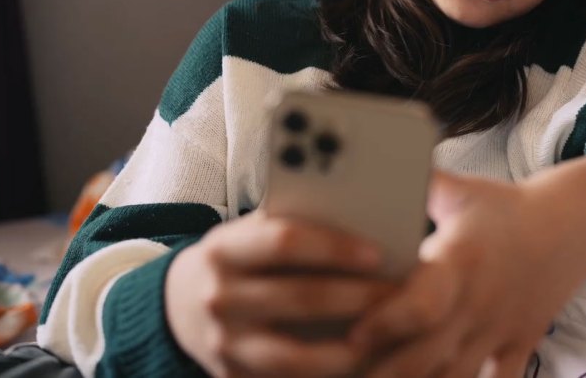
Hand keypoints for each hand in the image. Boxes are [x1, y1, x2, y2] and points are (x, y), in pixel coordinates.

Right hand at [165, 210, 396, 376]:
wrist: (183, 306)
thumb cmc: (242, 258)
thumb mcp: (252, 233)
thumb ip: (295, 226)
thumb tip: (368, 224)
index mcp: (224, 249)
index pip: (286, 242)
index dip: (335, 248)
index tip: (379, 254)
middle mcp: (219, 298)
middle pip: (301, 299)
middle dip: (359, 298)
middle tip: (402, 295)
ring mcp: (225, 346)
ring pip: (298, 357)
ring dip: (351, 349)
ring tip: (390, 336)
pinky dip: (331, 377)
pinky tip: (365, 365)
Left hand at [350, 170, 585, 377]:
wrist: (572, 222)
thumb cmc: (504, 205)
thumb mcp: (459, 189)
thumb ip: (413, 183)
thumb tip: (362, 162)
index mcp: (460, 261)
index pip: (421, 305)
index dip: (384, 324)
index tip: (351, 334)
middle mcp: (480, 301)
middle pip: (428, 356)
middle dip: (385, 371)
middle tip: (350, 367)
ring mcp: (501, 328)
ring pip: (456, 377)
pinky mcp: (520, 344)